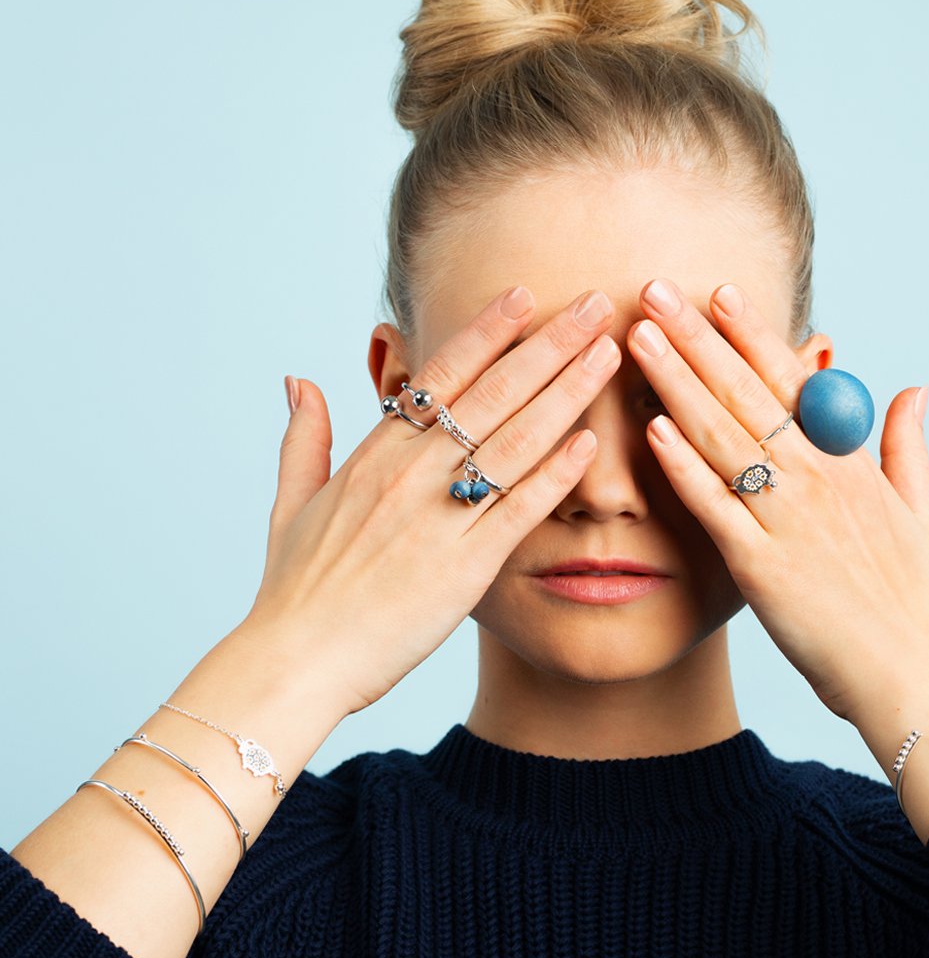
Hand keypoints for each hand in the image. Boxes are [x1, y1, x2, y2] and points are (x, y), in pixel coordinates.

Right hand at [239, 286, 621, 718]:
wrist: (296, 661)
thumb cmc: (297, 590)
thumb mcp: (290, 504)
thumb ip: (304, 437)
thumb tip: (299, 380)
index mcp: (373, 456)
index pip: (439, 375)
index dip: (486, 332)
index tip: (524, 296)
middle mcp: (409, 475)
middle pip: (492, 393)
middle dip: (548, 344)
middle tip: (594, 304)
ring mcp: (438, 517)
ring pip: (515, 439)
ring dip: (567, 392)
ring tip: (607, 352)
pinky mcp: (464, 567)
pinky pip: (519, 509)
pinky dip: (556, 473)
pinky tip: (592, 442)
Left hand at [628, 277, 928, 727]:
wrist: (907, 675)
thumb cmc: (909, 596)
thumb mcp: (920, 511)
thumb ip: (908, 444)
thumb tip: (913, 386)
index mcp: (849, 462)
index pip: (792, 380)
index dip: (751, 334)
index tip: (717, 292)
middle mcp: (816, 479)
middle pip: (745, 392)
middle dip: (695, 337)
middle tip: (653, 289)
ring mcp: (787, 520)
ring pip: (721, 436)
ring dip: (675, 381)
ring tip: (638, 335)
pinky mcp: (760, 566)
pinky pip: (712, 504)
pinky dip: (681, 464)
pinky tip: (650, 426)